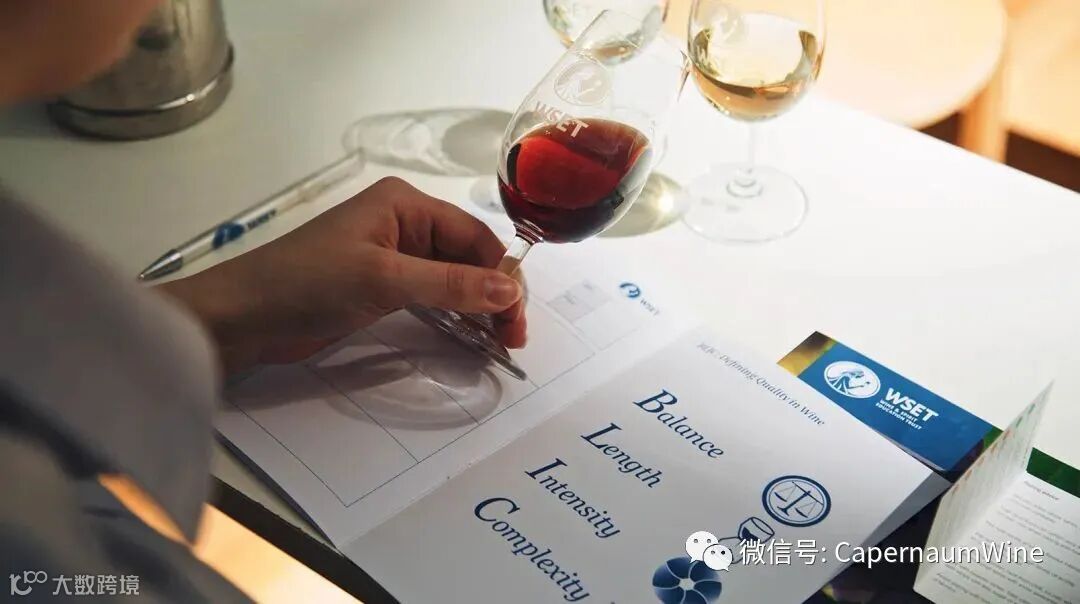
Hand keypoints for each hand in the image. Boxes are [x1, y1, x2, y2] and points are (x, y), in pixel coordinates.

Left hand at [159, 177, 526, 372]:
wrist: (241, 316)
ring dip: (477, 306)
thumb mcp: (383, 280)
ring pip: (452, 278)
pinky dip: (453, 313)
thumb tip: (510, 291)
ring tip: (498, 341)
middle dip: (494, 293)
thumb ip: (450, 285)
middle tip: (512, 338)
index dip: (501, 275)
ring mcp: (391, 256)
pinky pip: (430, 295)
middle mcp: (403, 223)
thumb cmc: (307, 283)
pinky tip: (469, 334)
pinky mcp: (379, 286)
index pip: (473, 236)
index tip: (517, 317)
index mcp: (404, 204)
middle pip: (467, 256)